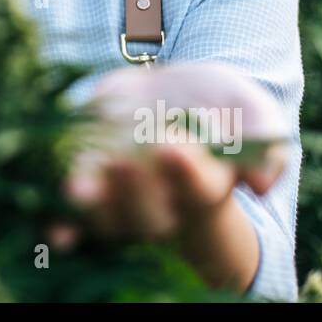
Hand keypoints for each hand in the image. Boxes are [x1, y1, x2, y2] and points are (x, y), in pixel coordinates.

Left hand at [50, 60, 287, 249]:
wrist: (173, 92)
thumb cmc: (217, 102)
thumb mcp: (249, 106)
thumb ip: (267, 139)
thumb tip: (260, 183)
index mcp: (205, 184)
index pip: (198, 188)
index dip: (185, 170)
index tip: (172, 144)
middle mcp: (163, 199)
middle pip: (150, 214)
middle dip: (135, 191)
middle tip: (125, 162)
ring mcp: (123, 195)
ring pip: (109, 217)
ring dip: (95, 207)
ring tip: (80, 190)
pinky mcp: (92, 183)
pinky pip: (76, 217)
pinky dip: (65, 225)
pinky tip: (54, 229)